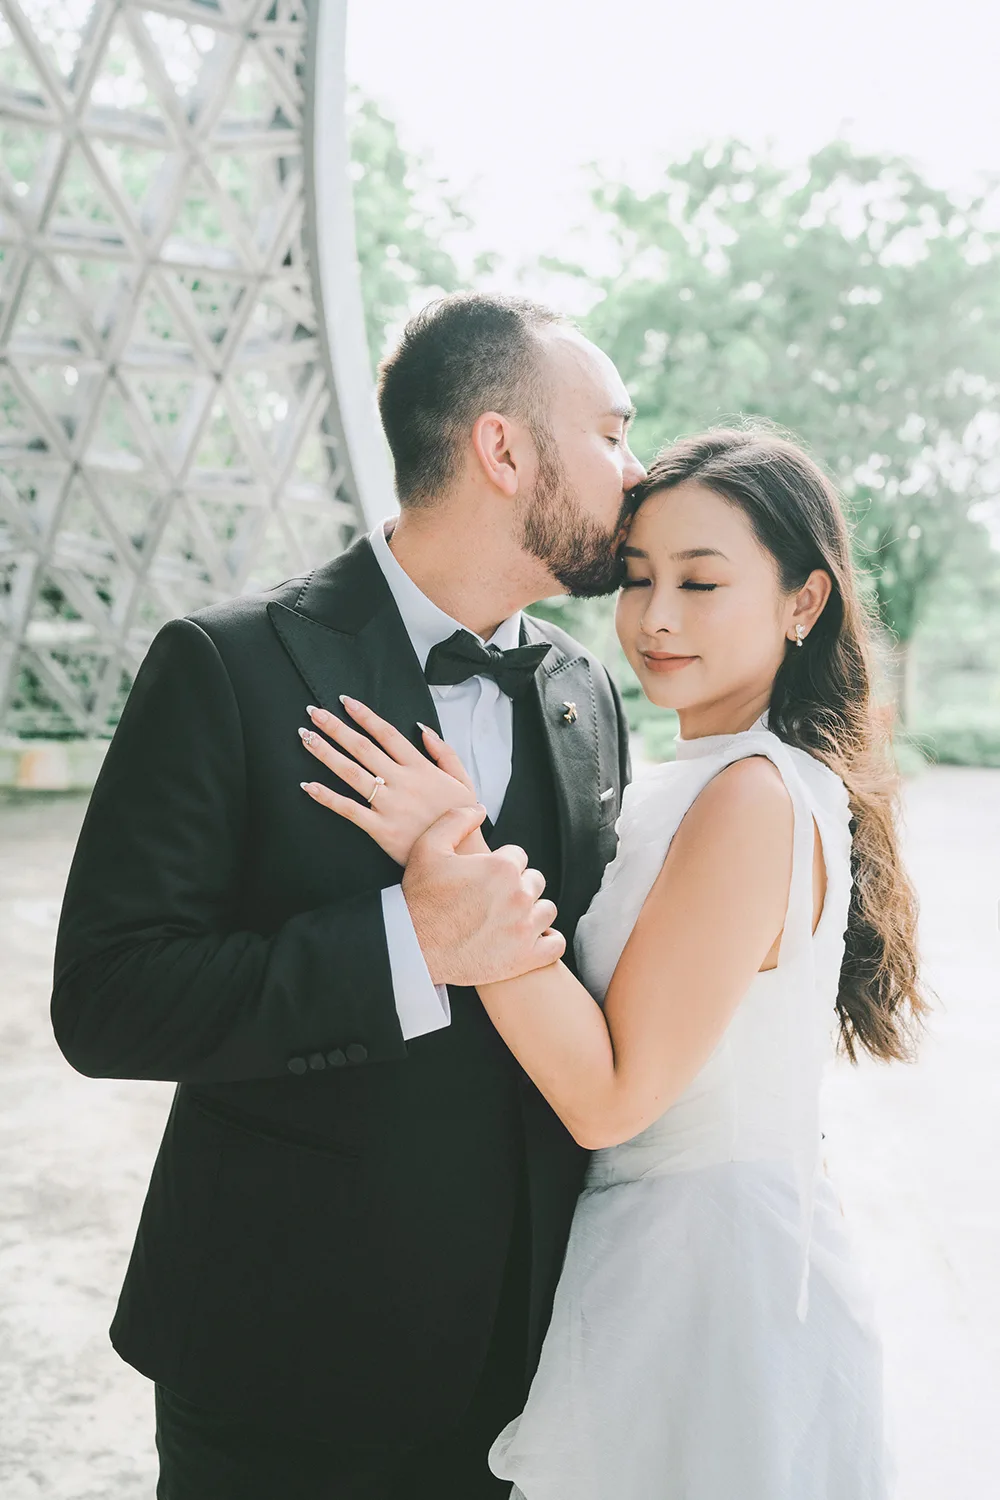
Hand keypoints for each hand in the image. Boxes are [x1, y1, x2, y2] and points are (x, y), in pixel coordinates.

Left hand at [299, 697, 483, 863]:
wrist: (461, 856)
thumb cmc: (461, 818)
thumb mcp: (462, 779)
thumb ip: (444, 752)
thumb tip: (423, 729)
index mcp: (421, 767)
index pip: (387, 733)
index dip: (364, 716)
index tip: (344, 702)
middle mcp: (402, 782)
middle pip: (362, 747)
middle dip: (335, 727)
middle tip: (313, 712)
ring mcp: (390, 805)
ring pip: (351, 773)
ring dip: (325, 753)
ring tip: (306, 737)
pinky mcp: (381, 829)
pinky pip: (349, 810)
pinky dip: (328, 798)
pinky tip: (308, 786)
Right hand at [403, 806, 565, 986]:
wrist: (412, 947)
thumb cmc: (419, 897)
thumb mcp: (428, 848)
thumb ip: (457, 820)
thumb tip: (481, 809)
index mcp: (501, 868)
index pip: (518, 856)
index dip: (501, 864)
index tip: (485, 877)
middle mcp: (519, 896)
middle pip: (535, 881)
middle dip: (517, 886)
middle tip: (494, 898)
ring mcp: (524, 929)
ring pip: (547, 910)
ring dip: (533, 911)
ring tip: (510, 917)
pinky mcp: (525, 957)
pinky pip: (555, 945)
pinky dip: (547, 940)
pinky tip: (530, 937)